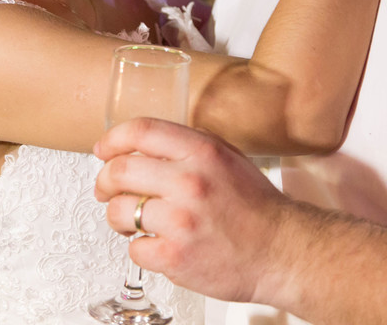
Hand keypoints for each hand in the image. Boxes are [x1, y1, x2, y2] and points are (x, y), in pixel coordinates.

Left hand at [94, 118, 291, 304]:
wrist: (284, 251)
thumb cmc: (256, 207)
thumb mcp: (225, 157)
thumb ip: (185, 147)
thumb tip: (140, 145)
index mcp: (202, 152)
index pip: (140, 131)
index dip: (112, 139)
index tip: (102, 150)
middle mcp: (190, 182)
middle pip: (119, 170)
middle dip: (104, 181)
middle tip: (105, 189)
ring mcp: (181, 221)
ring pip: (118, 211)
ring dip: (118, 217)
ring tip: (133, 221)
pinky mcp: (175, 256)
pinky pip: (135, 248)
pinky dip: (141, 248)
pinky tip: (158, 244)